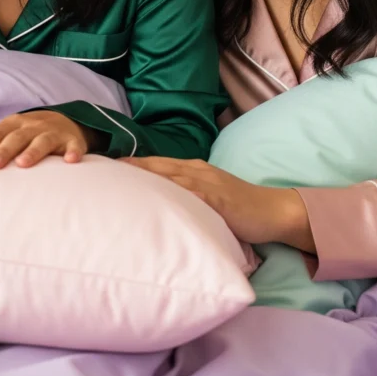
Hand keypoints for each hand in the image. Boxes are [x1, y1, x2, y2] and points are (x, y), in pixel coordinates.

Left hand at [0, 110, 94, 168]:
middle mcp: (33, 127)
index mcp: (15, 124)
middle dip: (3, 150)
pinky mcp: (73, 141)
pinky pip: (74, 146)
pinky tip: (70, 160)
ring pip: (42, 141)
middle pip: (16, 137)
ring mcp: (53, 133)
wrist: (67, 122)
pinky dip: (73, 151)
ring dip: (33, 151)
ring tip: (23, 163)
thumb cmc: (31, 131)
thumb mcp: (10, 129)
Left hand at [121, 157, 314, 251]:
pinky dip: (174, 192)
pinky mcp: (218, 198)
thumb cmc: (240, 209)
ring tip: (120, 179)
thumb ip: (186, 198)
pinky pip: (193, 193)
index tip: (107, 165)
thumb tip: (159, 207)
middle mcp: (197, 171)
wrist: (274, 211)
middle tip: (102, 168)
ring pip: (170, 175)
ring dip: (145, 175)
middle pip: (158, 165)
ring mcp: (208, 183)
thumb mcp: (208, 199)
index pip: (157, 164)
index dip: (133, 164)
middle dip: (130, 166)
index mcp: (194, 171)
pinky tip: (157, 194)